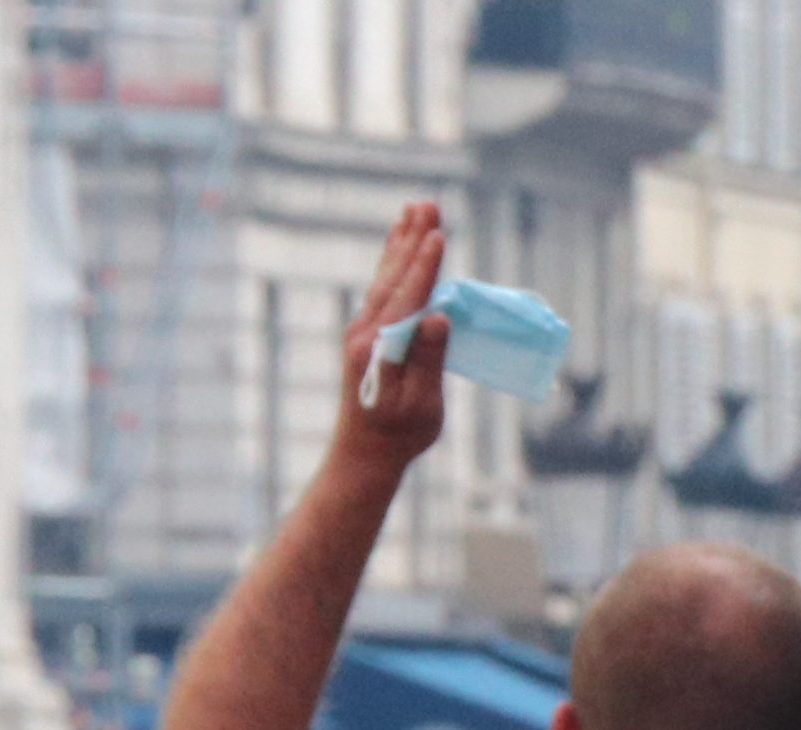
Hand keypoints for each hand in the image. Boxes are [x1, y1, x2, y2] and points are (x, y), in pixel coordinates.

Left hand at [335, 200, 450, 477]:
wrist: (362, 453)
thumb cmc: (399, 436)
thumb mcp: (421, 405)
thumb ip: (428, 360)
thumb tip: (437, 317)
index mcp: (381, 348)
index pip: (408, 297)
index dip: (424, 266)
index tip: (437, 234)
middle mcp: (366, 332)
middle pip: (393, 276)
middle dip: (411, 239)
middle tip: (426, 204)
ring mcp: (363, 331)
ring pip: (385, 277)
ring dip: (401, 243)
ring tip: (414, 211)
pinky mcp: (367, 334)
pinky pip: (383, 289)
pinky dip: (393, 263)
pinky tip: (400, 248)